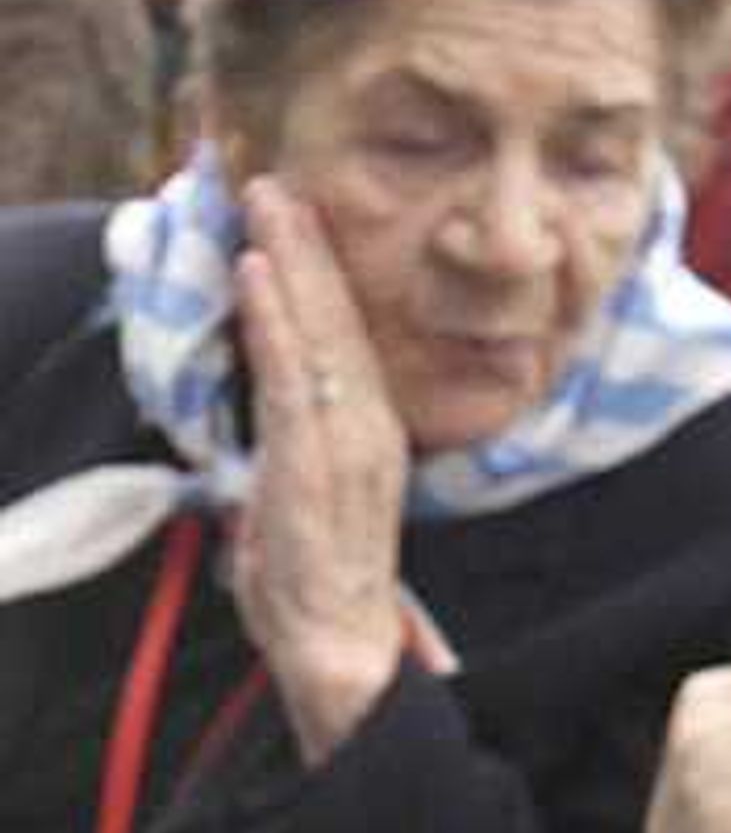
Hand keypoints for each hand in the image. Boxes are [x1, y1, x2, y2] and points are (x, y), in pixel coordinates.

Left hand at [231, 178, 409, 756]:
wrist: (341, 652)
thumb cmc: (318, 589)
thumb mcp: (305, 506)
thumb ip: (292, 462)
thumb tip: (266, 441)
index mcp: (369, 437)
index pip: (346, 343)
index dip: (319, 279)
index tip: (294, 221)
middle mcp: (369, 431)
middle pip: (340, 323)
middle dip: (307, 248)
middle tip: (279, 180)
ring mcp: (346, 447)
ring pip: (319, 337)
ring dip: (291, 265)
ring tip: (269, 202)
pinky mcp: (315, 466)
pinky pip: (293, 378)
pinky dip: (277, 322)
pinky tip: (259, 275)